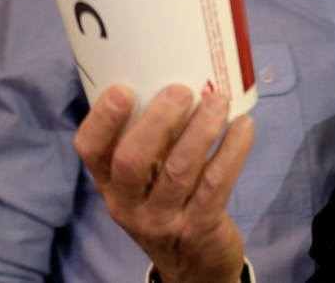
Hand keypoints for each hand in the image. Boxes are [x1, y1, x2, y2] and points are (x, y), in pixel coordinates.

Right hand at [73, 84, 255, 282]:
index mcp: (109, 181)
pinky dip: (232, 151)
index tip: (124, 88)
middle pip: (132, 159)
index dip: (103, 118)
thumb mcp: (146, 177)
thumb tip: (179, 71)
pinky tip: (244, 126)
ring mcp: (162, 219)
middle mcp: (127, 202)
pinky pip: (215, 185)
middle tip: (182, 91)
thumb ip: (152, 136)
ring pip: (178, 170)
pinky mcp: (198, 227)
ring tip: (219, 101)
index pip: (90, 149)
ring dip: (201, 130)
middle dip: (158, 120)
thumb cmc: (168, 199)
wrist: (192, 265)